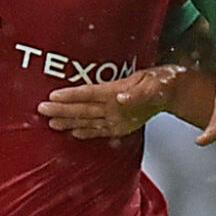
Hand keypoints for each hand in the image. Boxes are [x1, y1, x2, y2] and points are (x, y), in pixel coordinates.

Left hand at [37, 67, 184, 139]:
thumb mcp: (153, 82)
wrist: (173, 94)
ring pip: (88, 122)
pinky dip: (86, 133)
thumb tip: (122, 99)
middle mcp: (116, 111)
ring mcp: (118, 121)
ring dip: (68, 123)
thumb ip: (137, 93)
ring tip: (50, 124)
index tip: (52, 96)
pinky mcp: (121, 126)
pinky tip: (73, 133)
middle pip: (83, 110)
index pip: (89, 94)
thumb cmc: (161, 81)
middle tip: (41, 110)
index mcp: (119, 95)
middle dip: (61, 111)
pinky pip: (99, 131)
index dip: (70, 96)